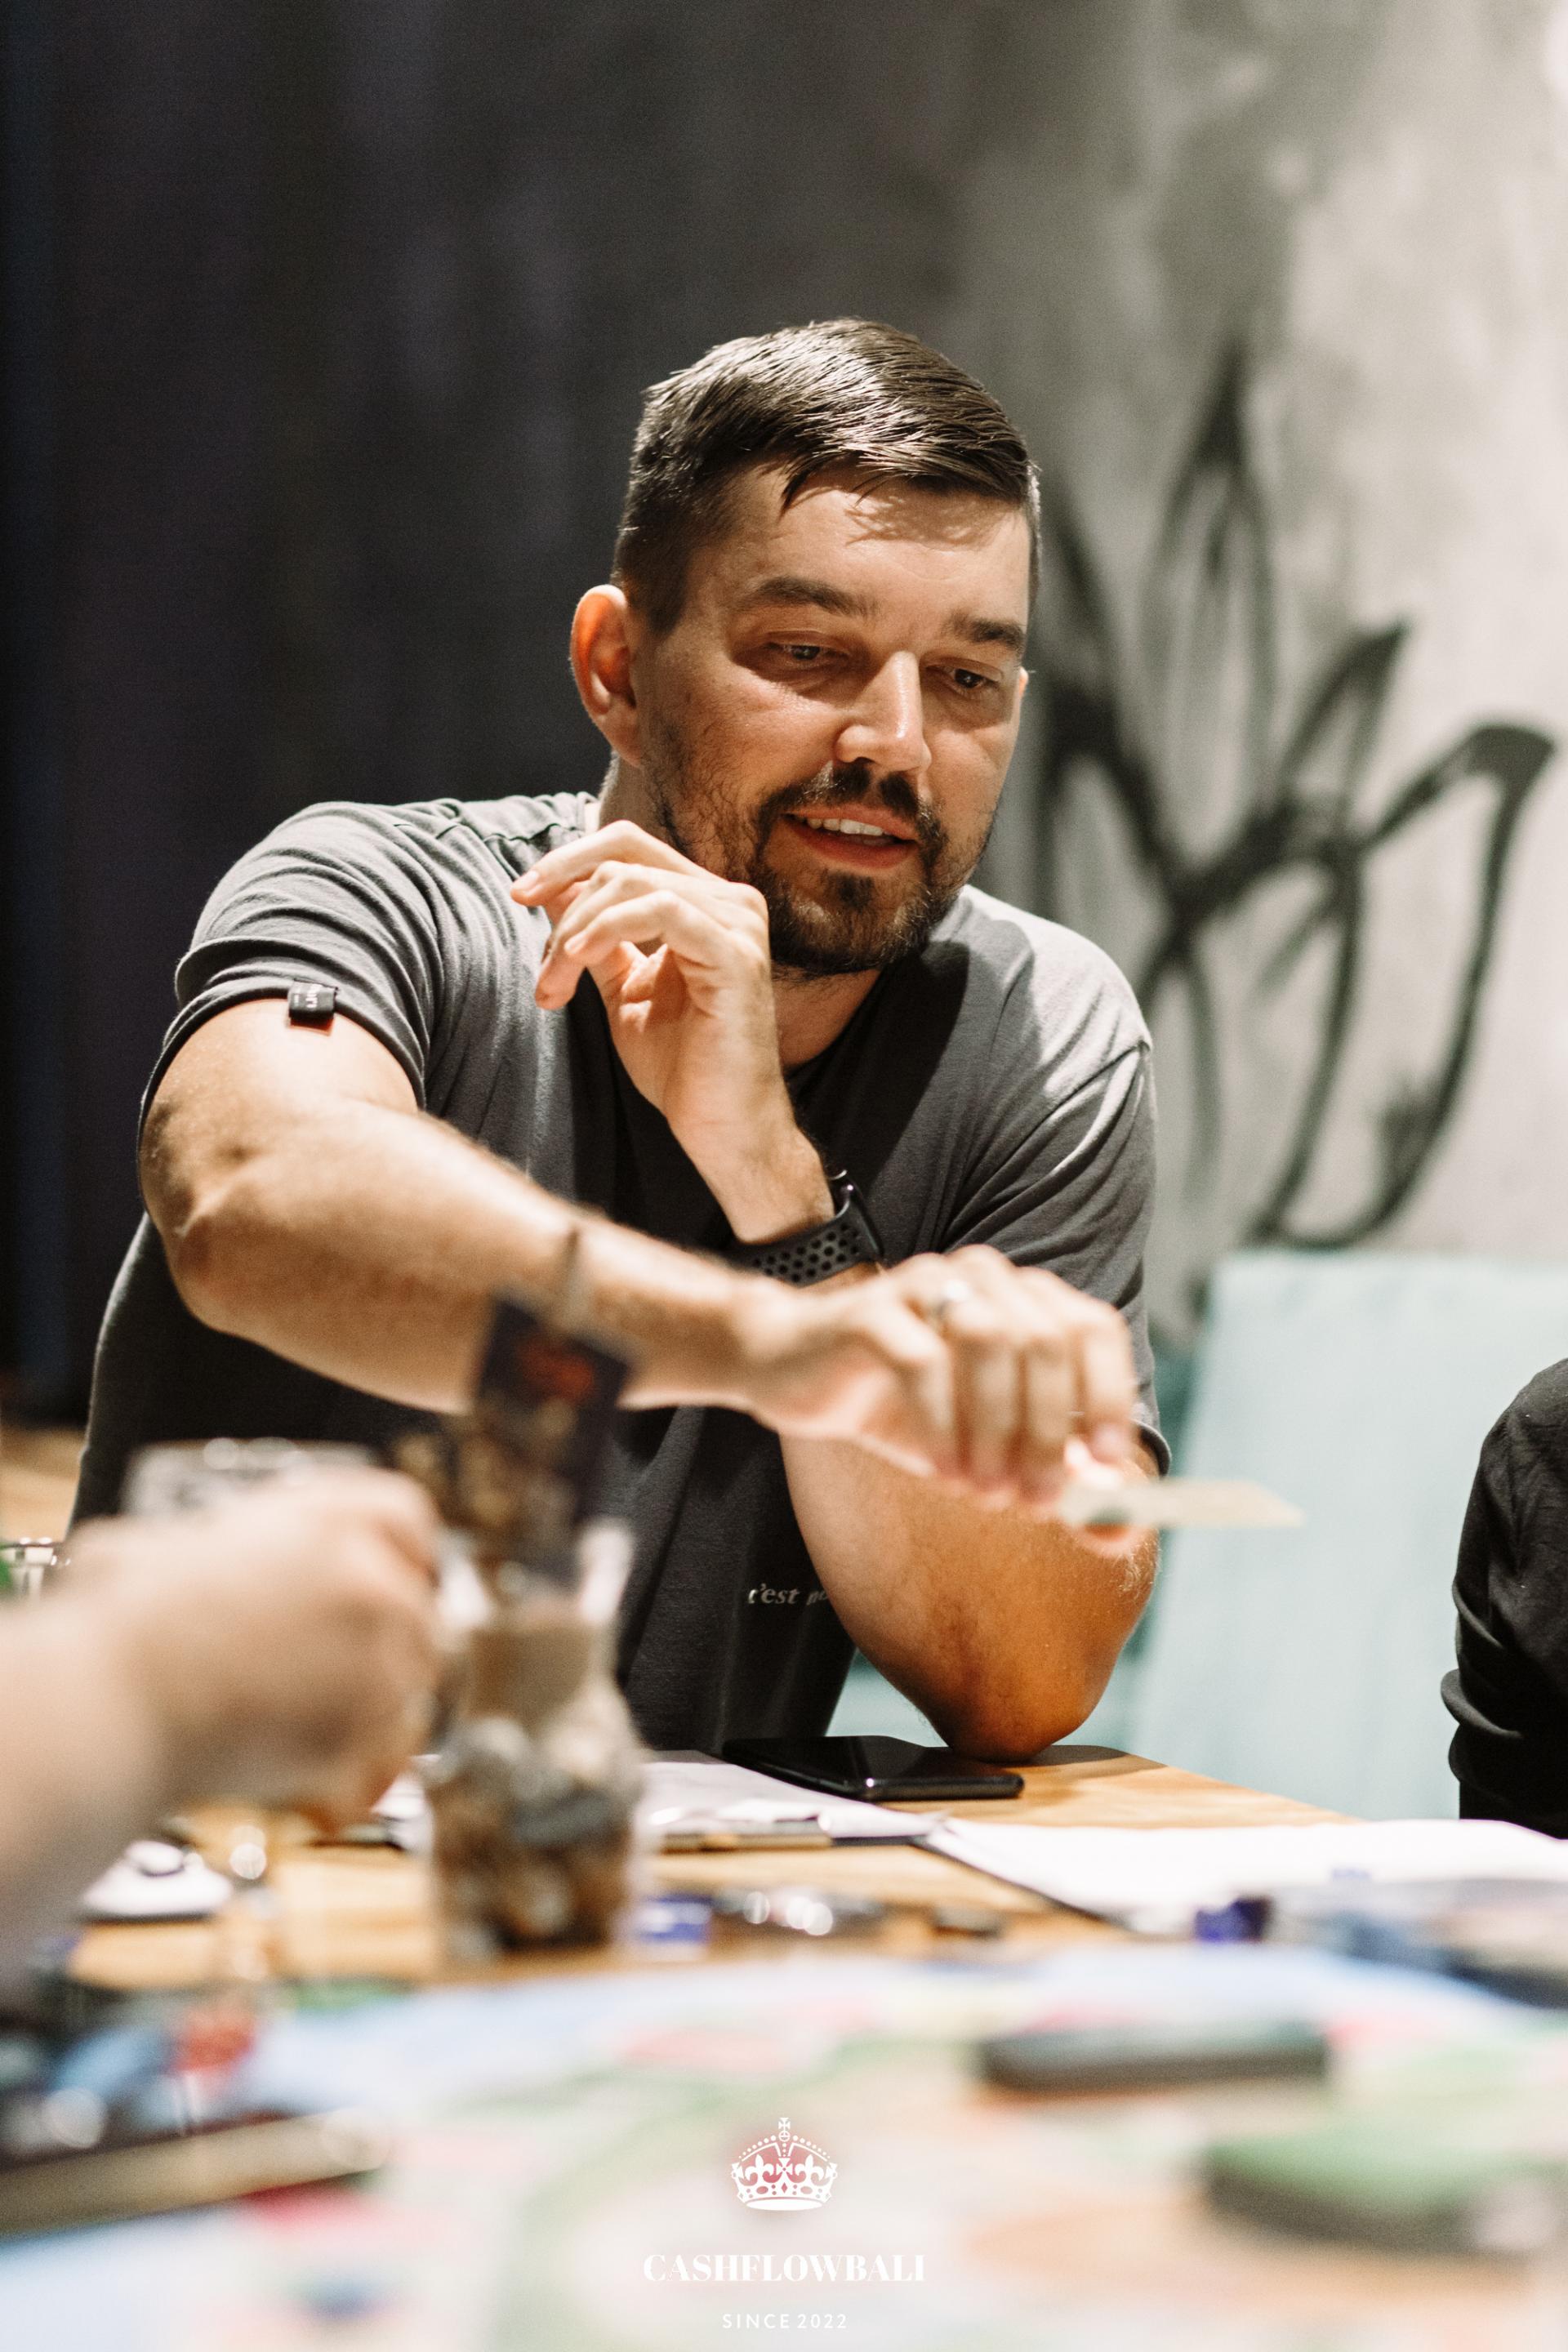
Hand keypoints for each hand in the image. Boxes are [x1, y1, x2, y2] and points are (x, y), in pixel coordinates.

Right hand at [77, 1470, 441, 1827]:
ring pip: (407, 1683)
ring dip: (370, 1704)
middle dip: (382, 1641)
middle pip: (416, 1607)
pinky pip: (386, 1752)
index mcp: (323, 1520)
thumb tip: (175, 1561)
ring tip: (308, 1726)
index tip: (396, 1573)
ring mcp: (377, 1657)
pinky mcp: (368, 1732)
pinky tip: (310, 1773)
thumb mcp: (154, 1547)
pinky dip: (354, 1767)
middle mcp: (365, 1580)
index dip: (400, 1550)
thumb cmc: (120, 1628)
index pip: (404, 1516)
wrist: (114, 1703)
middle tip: (335, 1670)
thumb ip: (197, 1548)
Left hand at [512, 823, 830, 1238]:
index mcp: (704, 904)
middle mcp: (729, 902)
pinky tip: (578, 962)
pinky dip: (607, 929)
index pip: (629, 846)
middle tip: (539, 963)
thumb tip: (549, 891)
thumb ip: (593, 938)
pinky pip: (661, 910)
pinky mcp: (736, 955)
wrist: (720, 1128)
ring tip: (554, 985)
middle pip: (625, 854)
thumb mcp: (622, 988)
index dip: (568, 859)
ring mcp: (737, 924)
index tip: (521, 894)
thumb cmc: (680, 1067)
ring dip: (576, 931)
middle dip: (563, 896)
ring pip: (632, 883)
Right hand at [732, 1245, 1140, 1515]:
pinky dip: (943, 1425)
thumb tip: (1126, 1532)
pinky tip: (941, 1470)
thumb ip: (1057, 1486)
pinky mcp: (872, 1310)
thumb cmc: (902, 1410)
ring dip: (997, 1429)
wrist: (795, 1376)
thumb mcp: (989, 1455)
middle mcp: (983, 1279)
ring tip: (982, 1490)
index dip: (1107, 1395)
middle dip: (1046, 1433)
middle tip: (1032, 1503)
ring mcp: (925, 1283)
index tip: (1103, 1464)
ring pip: (991, 1341)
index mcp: (1023, 1300)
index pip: (1092, 1328)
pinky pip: (922, 1360)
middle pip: (1045, 1341)